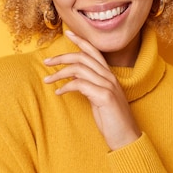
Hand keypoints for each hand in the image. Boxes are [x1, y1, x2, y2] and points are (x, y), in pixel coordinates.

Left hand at [43, 30, 140, 150]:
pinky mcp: (105, 96)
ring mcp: (108, 86)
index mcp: (110, 76)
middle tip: (47, 61)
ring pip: (80, 69)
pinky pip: (80, 85)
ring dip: (60, 73)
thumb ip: (90, 86)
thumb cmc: (112, 120)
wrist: (126, 138)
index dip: (81, 41)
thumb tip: (74, 78)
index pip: (94, 51)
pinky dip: (66, 86)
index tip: (68, 34)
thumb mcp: (99, 98)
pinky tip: (58, 92)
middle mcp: (110, 77)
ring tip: (47, 79)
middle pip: (83, 57)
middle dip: (62, 56)